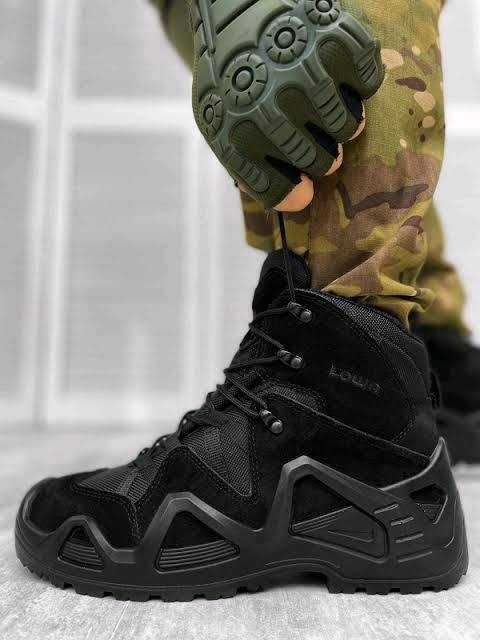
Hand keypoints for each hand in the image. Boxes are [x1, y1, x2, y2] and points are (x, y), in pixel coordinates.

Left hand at [190, 0, 383, 210]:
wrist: (237, 4)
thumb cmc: (235, 75)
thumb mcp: (221, 121)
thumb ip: (250, 164)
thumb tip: (302, 200)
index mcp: (237, 132)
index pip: (277, 189)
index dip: (295, 194)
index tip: (304, 191)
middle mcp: (272, 105)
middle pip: (321, 162)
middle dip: (325, 160)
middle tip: (322, 147)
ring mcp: (306, 71)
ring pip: (348, 127)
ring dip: (345, 125)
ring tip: (330, 113)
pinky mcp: (337, 38)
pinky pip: (369, 83)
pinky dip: (361, 85)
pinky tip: (341, 79)